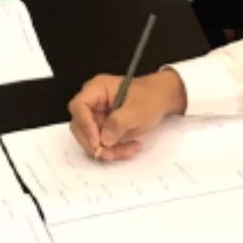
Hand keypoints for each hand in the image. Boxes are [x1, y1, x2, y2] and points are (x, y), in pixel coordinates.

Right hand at [67, 70, 185, 160]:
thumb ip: (118, 123)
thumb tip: (104, 140)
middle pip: (80, 125)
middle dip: (95, 143)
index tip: (97, 140)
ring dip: (108, 149)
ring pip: (90, 138)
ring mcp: (98, 115)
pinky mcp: (104, 127)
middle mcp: (93, 102)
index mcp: (97, 89)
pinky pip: (102, 143)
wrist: (162, 99)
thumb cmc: (150, 96)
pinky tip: (131, 147)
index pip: (79, 106)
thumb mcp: (136, 109)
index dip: (85, 124)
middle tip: (110, 153)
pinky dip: (114, 149)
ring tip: (129, 150)